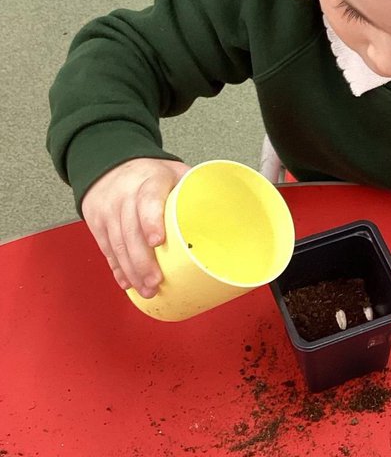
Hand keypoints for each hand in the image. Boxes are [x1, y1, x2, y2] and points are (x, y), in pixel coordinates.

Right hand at [82, 158, 190, 298]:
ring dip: (131, 271)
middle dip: (142, 261)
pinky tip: (128, 282)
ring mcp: (109, 211)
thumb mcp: (175, 172)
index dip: (151, 221)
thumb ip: (195, 189)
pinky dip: (118, 269)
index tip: (157, 241)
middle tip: (155, 282)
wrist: (109, 166)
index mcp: (149, 180)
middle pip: (130, 231)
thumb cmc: (149, 173)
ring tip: (146, 289)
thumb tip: (226, 214)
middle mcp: (125, 196)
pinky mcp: (98, 225)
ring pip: (117, 244)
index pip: (148, 200)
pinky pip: (107, 249)